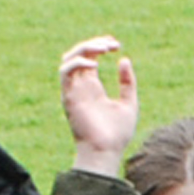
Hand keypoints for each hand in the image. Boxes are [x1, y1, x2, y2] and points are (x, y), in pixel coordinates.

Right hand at [58, 36, 139, 175]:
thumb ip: (127, 82)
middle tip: (112, 43)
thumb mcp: (129, 103)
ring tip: (103, 49)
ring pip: (68, 59)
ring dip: (84, 48)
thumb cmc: (118, 133)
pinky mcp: (69, 96)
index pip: (90, 58)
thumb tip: (124, 59)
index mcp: (93, 87)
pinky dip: (77, 63)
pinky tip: (95, 64)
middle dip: (94, 43)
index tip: (116, 44)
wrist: (107, 151)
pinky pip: (65, 72)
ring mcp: (73, 90)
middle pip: (78, 54)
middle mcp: (80, 86)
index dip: (100, 46)